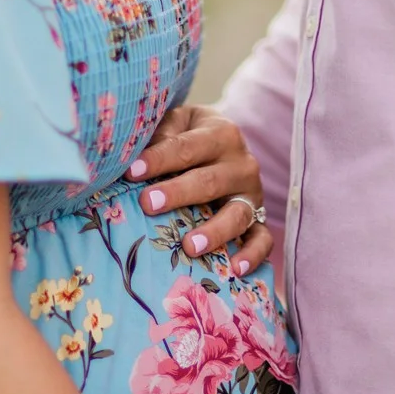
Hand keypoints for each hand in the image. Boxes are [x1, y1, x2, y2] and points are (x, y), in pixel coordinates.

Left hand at [130, 104, 273, 275]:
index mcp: (221, 133)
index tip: (132, 171)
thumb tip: (135, 156)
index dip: (159, 158)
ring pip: (237, 214)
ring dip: (214, 231)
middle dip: (178, 193)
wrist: (224, 145)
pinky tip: (236, 270)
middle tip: (148, 204)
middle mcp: (242, 164)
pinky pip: (262, 240)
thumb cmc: (188, 137)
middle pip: (209, 181)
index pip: (187, 146)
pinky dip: (253, 255)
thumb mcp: (177, 123)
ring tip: (190, 246)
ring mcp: (252, 195)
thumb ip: (160, 134)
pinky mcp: (260, 220)